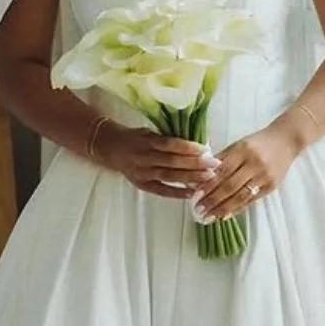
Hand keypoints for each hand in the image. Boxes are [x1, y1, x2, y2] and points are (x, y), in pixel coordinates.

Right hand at [99, 124, 218, 199]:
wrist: (110, 148)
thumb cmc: (134, 138)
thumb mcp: (149, 132)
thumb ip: (169, 138)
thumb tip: (197, 144)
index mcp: (146, 141)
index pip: (170, 144)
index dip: (189, 148)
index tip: (206, 149)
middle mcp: (144, 158)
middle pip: (172, 162)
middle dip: (195, 164)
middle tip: (214, 165)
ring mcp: (142, 173)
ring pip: (169, 176)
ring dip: (190, 178)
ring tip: (208, 178)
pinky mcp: (141, 185)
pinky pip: (161, 190)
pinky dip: (177, 193)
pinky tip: (192, 193)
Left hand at [195, 127, 296, 222]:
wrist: (286, 140)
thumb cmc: (258, 142)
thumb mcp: (238, 144)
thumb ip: (222, 159)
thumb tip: (201, 176)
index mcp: (243, 150)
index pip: (222, 171)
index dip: (208, 185)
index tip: (195, 196)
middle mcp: (254, 164)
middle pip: (230, 186)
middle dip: (212, 200)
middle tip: (198, 210)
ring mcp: (264, 176)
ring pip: (240, 196)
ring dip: (223, 208)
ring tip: (209, 217)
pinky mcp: (271, 186)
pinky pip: (251, 200)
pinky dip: (237, 208)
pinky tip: (225, 215)